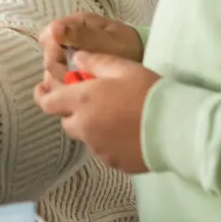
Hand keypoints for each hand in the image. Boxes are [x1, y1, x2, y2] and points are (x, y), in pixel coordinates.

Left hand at [32, 51, 157, 174]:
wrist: (177, 127)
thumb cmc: (149, 92)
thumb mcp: (122, 68)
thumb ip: (95, 61)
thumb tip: (77, 59)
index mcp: (81, 101)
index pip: (47, 102)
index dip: (43, 95)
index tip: (44, 89)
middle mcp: (85, 127)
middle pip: (66, 121)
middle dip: (73, 111)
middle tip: (92, 101)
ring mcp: (98, 148)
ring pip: (86, 136)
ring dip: (93, 126)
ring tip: (117, 115)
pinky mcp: (114, 162)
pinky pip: (104, 150)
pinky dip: (109, 141)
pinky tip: (128, 132)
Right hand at [38, 14, 142, 84]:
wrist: (145, 57)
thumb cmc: (128, 47)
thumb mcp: (107, 41)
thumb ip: (81, 35)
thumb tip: (55, 28)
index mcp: (76, 22)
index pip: (49, 36)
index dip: (54, 55)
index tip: (66, 73)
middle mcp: (69, 32)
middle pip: (47, 50)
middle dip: (57, 68)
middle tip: (72, 82)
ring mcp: (70, 47)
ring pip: (51, 62)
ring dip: (58, 77)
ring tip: (75, 88)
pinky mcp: (73, 61)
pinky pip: (59, 70)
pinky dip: (62, 81)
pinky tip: (71, 89)